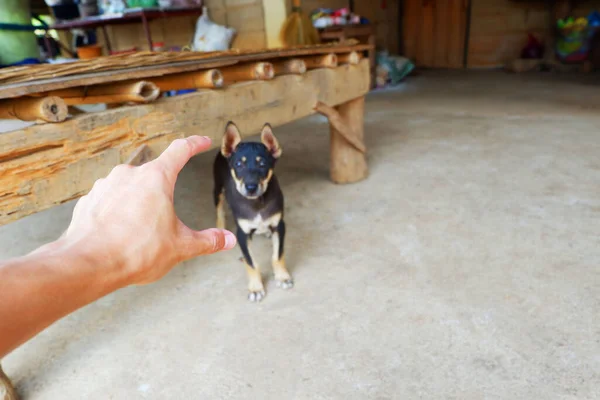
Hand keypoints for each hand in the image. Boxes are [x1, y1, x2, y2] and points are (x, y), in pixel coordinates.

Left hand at [55, 136, 235, 285]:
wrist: (88, 264)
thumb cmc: (136, 251)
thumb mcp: (181, 246)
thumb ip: (207, 241)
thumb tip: (227, 240)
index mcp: (156, 178)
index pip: (180, 150)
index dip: (194, 144)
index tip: (202, 141)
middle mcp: (129, 174)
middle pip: (153, 173)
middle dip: (162, 191)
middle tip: (167, 215)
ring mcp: (106, 185)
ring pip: (130, 187)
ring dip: (138, 202)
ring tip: (142, 230)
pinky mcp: (89, 200)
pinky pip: (110, 200)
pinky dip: (118, 211)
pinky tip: (120, 232)